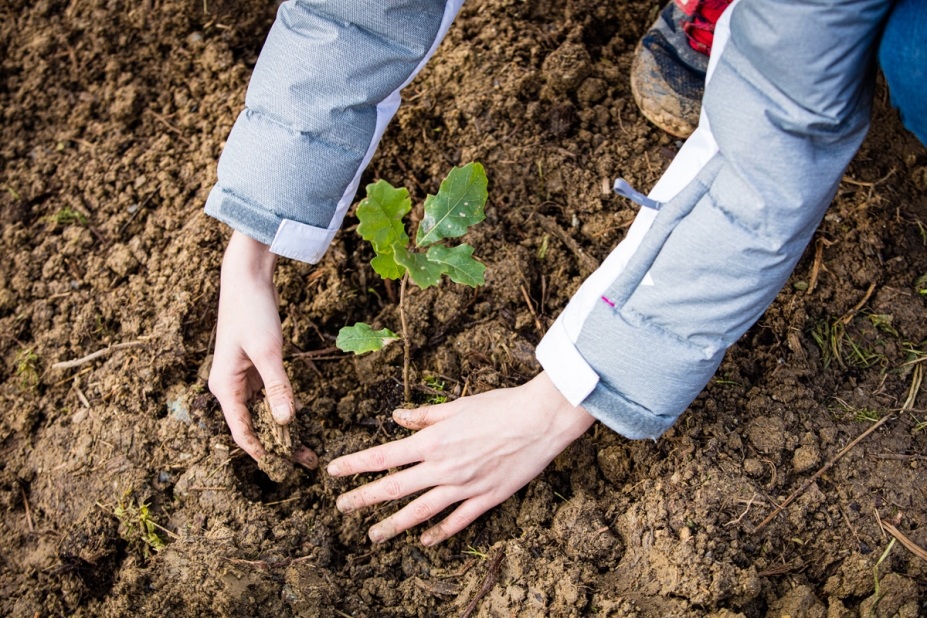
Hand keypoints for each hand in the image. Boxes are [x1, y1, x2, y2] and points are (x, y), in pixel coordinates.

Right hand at [208, 231, 316, 468]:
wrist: (247, 276)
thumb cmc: (252, 311)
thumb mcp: (268, 351)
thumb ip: (277, 387)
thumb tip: (285, 422)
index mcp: (225, 386)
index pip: (241, 430)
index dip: (261, 451)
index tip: (283, 469)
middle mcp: (230, 385)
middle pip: (254, 424)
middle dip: (279, 443)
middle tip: (306, 461)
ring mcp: (242, 375)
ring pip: (263, 410)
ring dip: (283, 427)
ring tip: (307, 447)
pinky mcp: (255, 365)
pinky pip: (268, 394)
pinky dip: (283, 406)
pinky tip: (299, 418)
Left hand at [328, 371, 593, 545]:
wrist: (541, 420)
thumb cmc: (501, 406)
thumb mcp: (458, 406)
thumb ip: (424, 416)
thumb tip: (396, 417)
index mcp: (433, 441)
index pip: (384, 456)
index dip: (356, 465)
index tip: (334, 471)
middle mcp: (443, 467)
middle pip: (394, 488)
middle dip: (364, 498)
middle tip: (341, 507)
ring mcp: (464, 486)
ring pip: (420, 512)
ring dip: (394, 525)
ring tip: (373, 536)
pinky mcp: (486, 498)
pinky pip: (457, 521)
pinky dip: (439, 532)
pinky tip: (425, 540)